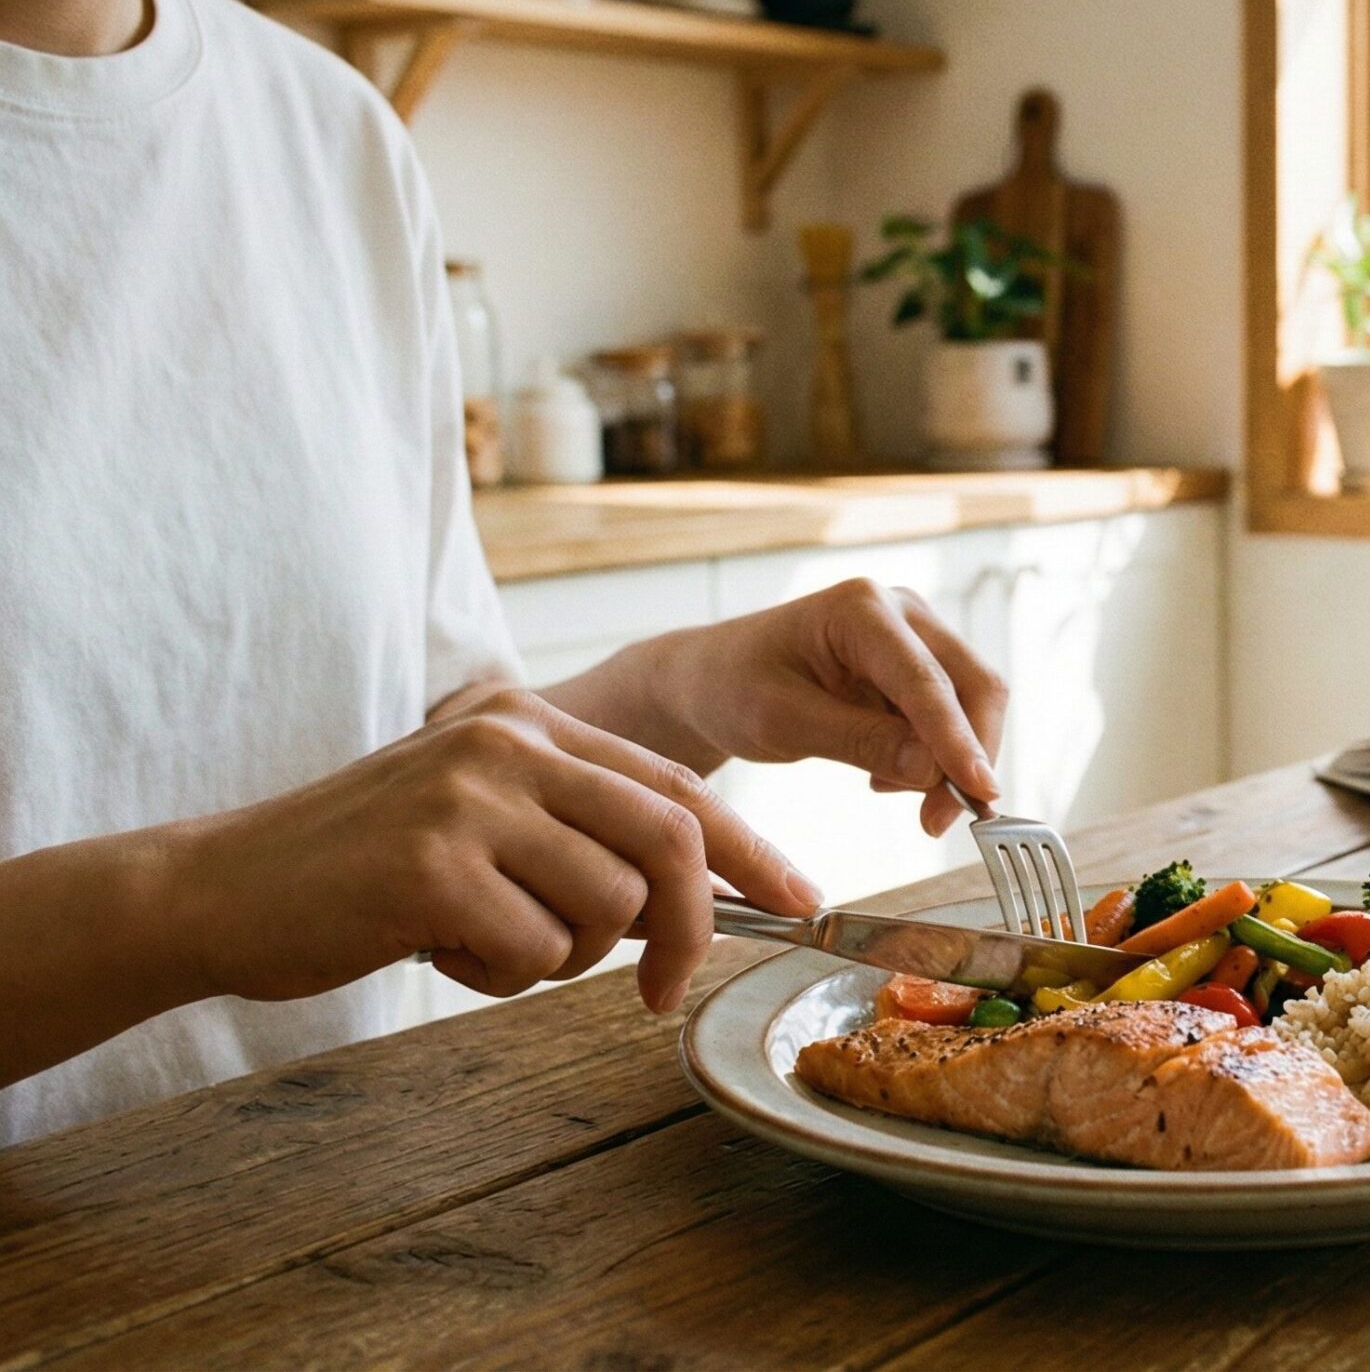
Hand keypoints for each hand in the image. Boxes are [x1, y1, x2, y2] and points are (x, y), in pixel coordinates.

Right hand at [169, 688, 818, 1012]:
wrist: (220, 889)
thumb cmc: (366, 875)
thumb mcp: (487, 830)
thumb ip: (586, 847)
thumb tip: (708, 904)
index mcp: (531, 722)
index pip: (677, 786)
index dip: (752, 851)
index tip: (803, 901)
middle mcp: (509, 740)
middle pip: (668, 838)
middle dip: (694, 928)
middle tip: (663, 993)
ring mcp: (470, 795)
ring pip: (607, 907)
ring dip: (566, 958)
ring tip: (486, 944)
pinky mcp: (432, 863)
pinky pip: (535, 949)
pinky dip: (503, 975)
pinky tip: (439, 950)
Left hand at [644, 580, 1008, 836]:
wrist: (709, 680)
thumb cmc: (731, 689)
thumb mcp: (781, 722)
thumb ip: (859, 741)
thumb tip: (933, 770)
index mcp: (860, 609)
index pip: (927, 681)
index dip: (959, 740)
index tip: (980, 792)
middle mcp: (899, 610)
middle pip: (974, 684)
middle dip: (969, 755)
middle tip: (942, 820)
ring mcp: (913, 635)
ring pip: (970, 703)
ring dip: (950, 760)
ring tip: (890, 791)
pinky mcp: (915, 665)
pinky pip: (949, 716)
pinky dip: (932, 756)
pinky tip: (884, 775)